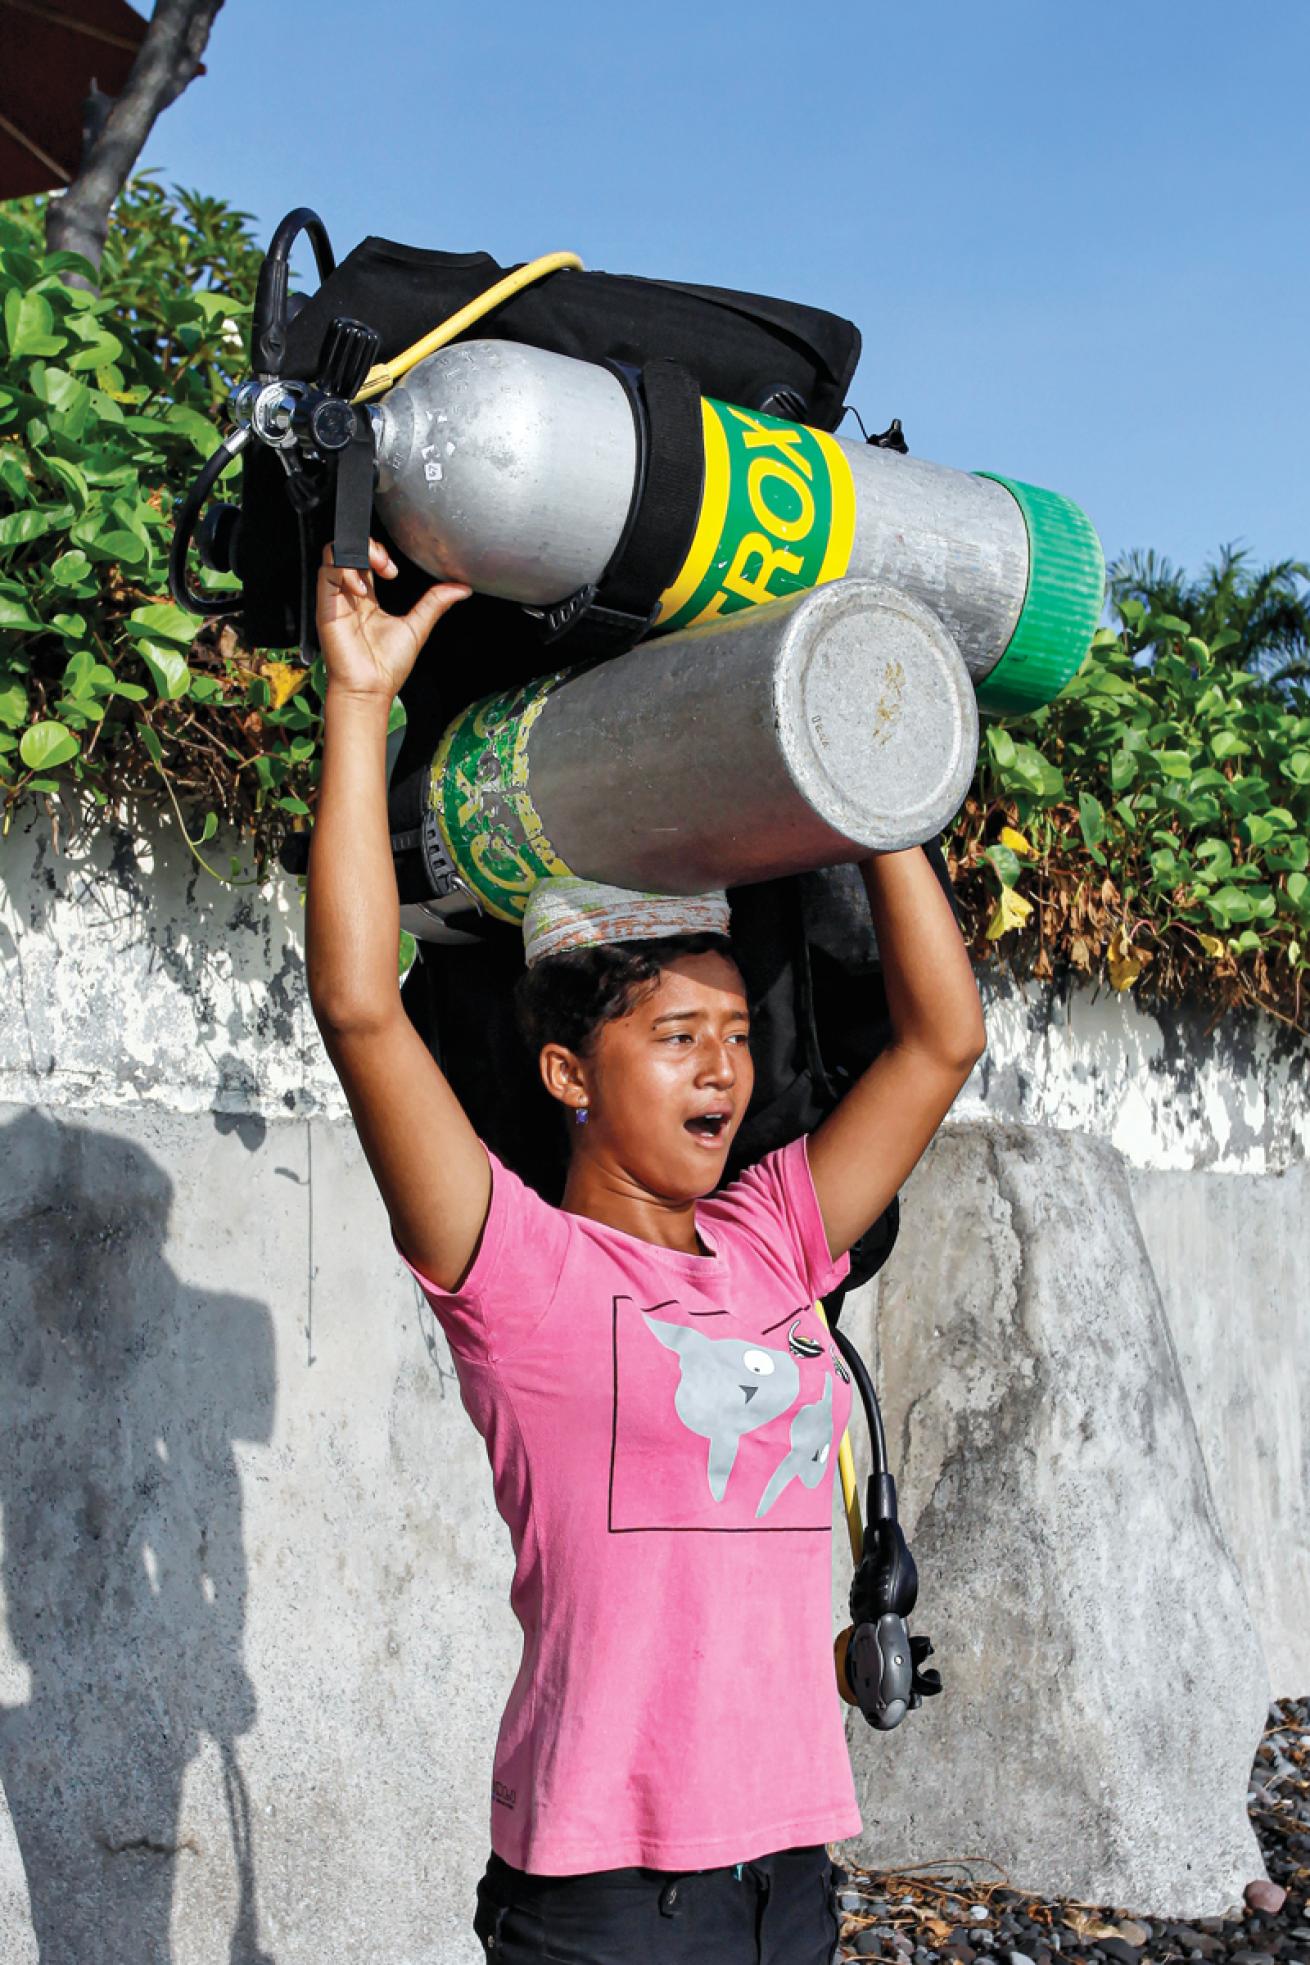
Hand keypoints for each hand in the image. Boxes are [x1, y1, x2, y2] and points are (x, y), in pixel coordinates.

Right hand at [317, 538, 469, 699]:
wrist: (371, 689)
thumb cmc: (387, 666)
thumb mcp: (417, 627)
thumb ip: (435, 603)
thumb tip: (461, 588)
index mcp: (366, 598)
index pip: (365, 559)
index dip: (378, 553)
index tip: (395, 570)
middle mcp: (349, 596)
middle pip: (348, 551)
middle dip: (368, 546)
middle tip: (386, 564)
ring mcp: (336, 600)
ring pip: (334, 556)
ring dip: (357, 553)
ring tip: (377, 568)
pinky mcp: (326, 607)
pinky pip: (326, 574)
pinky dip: (345, 572)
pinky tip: (362, 588)